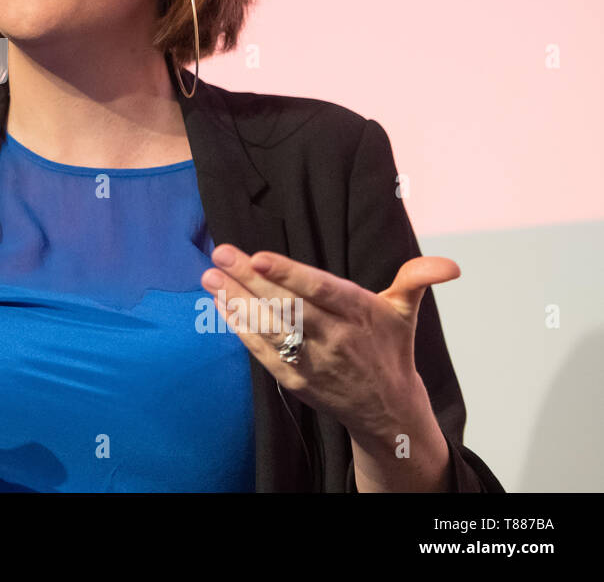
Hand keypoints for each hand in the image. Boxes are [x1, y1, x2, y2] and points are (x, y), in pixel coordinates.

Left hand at [199, 245, 459, 441]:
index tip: (259, 257)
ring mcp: (312, 362)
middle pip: (287, 307)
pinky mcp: (294, 379)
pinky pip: (262, 351)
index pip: (322, 292)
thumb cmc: (388, 348)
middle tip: (222, 252)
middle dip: (250, 280)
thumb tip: (450, 265)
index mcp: (362, 315)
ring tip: (211, 275)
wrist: (386, 410)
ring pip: (270, 328)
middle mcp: (336, 340)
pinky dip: (240, 327)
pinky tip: (221, 303)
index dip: (291, 275)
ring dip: (236, 301)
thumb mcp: (405, 312)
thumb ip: (416, 280)